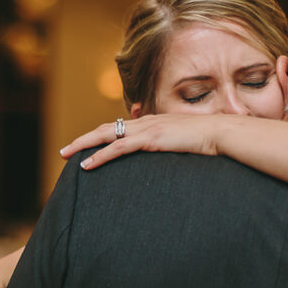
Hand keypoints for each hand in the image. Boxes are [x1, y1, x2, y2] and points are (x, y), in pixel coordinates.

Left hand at [59, 114, 241, 169]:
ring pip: (105, 135)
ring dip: (83, 146)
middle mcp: (145, 122)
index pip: (119, 127)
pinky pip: (118, 148)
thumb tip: (171, 155)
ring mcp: (146, 129)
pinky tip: (87, 165)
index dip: (100, 136)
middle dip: (83, 139)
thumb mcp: (185, 142)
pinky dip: (100, 156)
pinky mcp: (150, 139)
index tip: (86, 146)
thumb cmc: (209, 141)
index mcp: (152, 122)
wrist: (223, 134)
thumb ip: (173, 146)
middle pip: (105, 128)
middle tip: (64, 151)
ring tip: (66, 156)